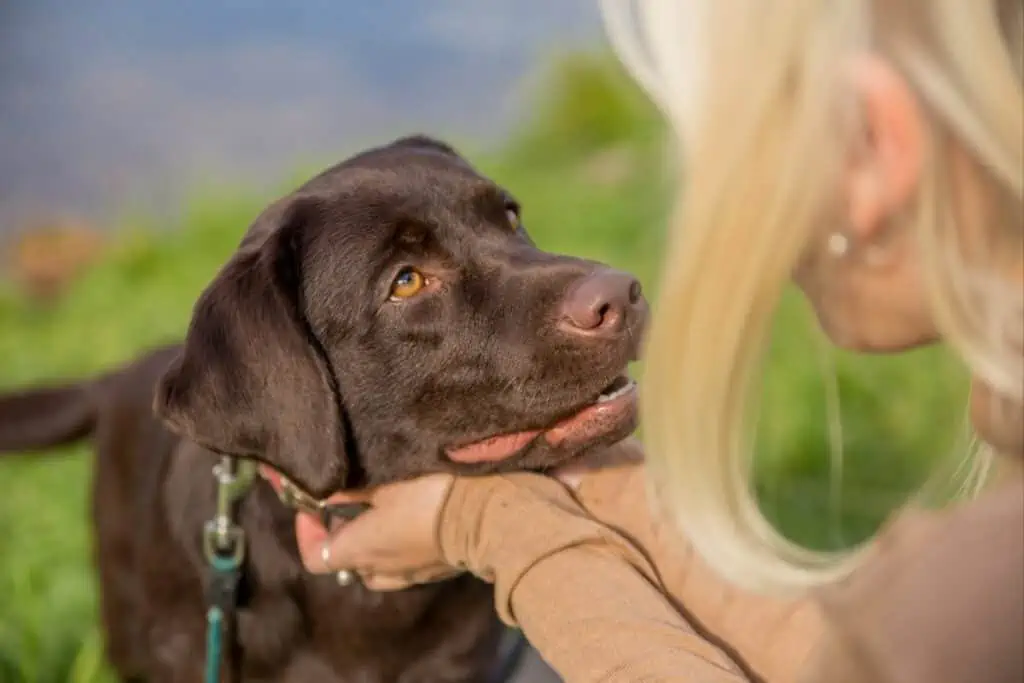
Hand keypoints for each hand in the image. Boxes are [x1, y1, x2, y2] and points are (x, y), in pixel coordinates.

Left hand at [294, 473, 460, 590]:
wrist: (482, 517)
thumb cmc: (426, 497)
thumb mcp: (386, 486)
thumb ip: (353, 493)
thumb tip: (327, 495)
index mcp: (359, 551)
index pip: (314, 557)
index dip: (307, 533)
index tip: (312, 507)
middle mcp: (378, 571)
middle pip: (346, 563)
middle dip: (342, 536)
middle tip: (350, 504)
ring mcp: (407, 576)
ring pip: (375, 569)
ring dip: (370, 548)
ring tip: (380, 518)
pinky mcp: (432, 573)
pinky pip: (403, 567)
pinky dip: (397, 550)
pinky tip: (411, 526)